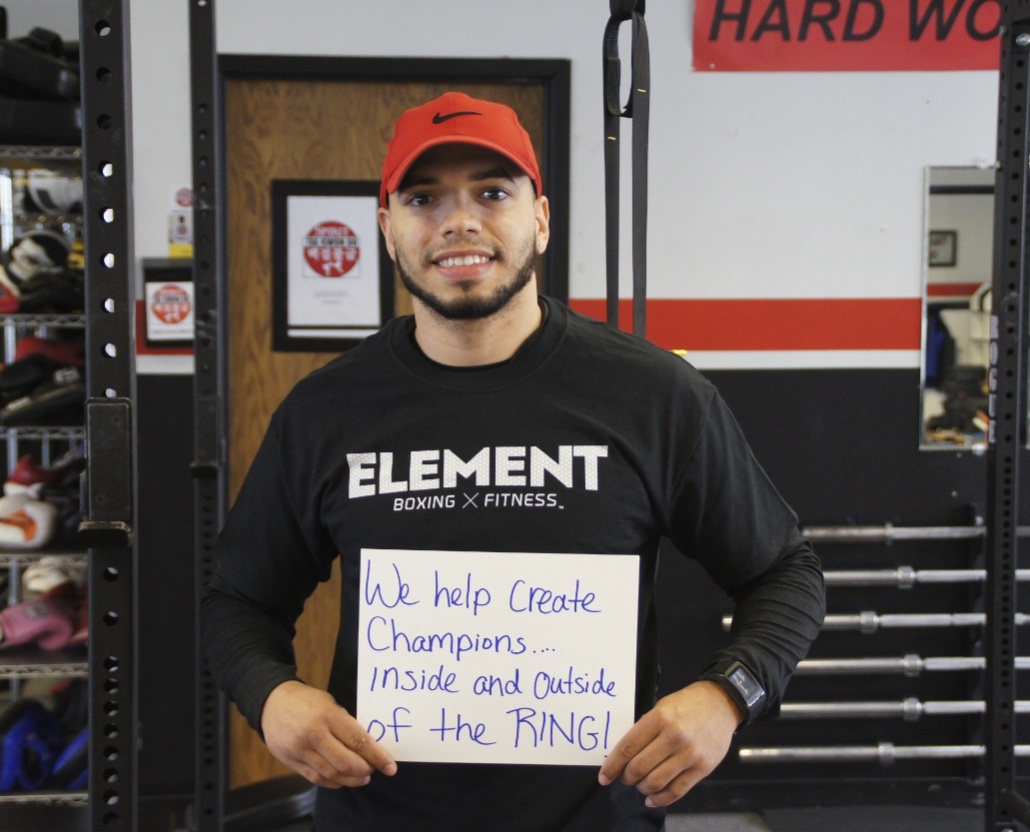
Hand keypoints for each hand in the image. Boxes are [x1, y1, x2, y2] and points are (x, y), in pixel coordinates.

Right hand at [260, 680, 396, 788]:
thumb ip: (346, 724)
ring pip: (332, 774)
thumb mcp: (330, 704)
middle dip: (366, 769)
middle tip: (375, 769)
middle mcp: (313, 734)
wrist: (271, 702)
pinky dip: (334, 782)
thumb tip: (368, 746)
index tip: (390, 766)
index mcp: (328, 715)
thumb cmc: (307, 701)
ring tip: (363, 777)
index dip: (377, 757)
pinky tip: (343, 780)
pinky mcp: (290, 762)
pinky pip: (316, 778)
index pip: (358, 741)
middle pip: (346, 763)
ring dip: (352, 780)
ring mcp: (300, 750)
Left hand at [597, 681, 741, 807]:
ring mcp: (690, 754)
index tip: (603, 777)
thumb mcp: (661, 708)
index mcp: (659, 718)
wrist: (721, 703)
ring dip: (642, 788)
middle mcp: (673, 737)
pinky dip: (661, 799)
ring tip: (640, 785)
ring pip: (656, 782)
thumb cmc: (686, 704)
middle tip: (625, 778)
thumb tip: (625, 755)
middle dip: (626, 777)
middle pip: (639, 767)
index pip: (628, 747)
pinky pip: (677, 790)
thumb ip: (645, 730)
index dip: (612, 765)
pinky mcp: (703, 768)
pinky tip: (652, 799)